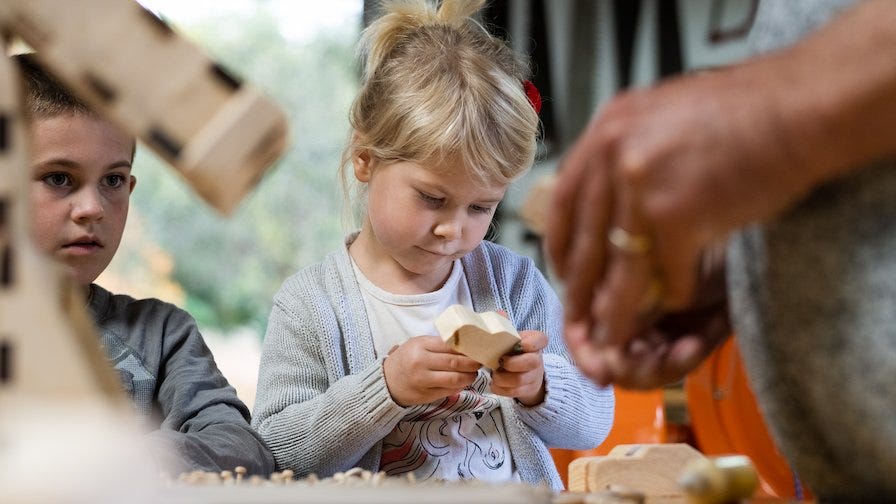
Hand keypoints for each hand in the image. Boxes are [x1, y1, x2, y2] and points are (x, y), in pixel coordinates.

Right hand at [382, 335, 480, 405]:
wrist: (387, 382)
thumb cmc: (405, 359)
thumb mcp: (417, 344)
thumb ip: (438, 344)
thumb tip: (466, 344)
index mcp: (420, 346)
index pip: (450, 345)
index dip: (467, 348)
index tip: (477, 348)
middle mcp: (421, 363)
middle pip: (455, 362)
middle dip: (473, 363)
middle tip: (480, 361)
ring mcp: (424, 381)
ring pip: (455, 379)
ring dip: (469, 376)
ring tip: (474, 373)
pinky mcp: (427, 395)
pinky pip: (450, 391)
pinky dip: (461, 386)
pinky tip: (464, 381)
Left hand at [491, 330, 547, 405]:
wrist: (523, 372)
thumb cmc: (513, 351)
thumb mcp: (511, 337)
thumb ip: (504, 325)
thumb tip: (500, 313)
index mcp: (535, 342)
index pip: (541, 339)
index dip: (532, 343)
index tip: (521, 344)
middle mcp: (538, 359)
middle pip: (532, 362)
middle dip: (512, 363)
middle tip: (500, 361)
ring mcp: (534, 376)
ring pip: (520, 379)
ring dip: (503, 378)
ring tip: (494, 374)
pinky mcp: (528, 389)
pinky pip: (514, 392)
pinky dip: (500, 389)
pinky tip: (495, 384)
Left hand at [543, 56, 820, 377]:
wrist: (800, 107)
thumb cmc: (743, 113)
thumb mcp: (662, 115)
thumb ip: (626, 152)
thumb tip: (603, 195)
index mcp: (606, 127)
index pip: (562, 202)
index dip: (561, 246)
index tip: (565, 274)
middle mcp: (613, 153)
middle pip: (584, 241)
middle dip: (580, 291)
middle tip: (578, 322)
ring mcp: (641, 185)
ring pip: (619, 269)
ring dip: (616, 314)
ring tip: (614, 341)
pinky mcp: (677, 214)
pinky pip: (667, 274)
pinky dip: (675, 295)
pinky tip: (682, 303)